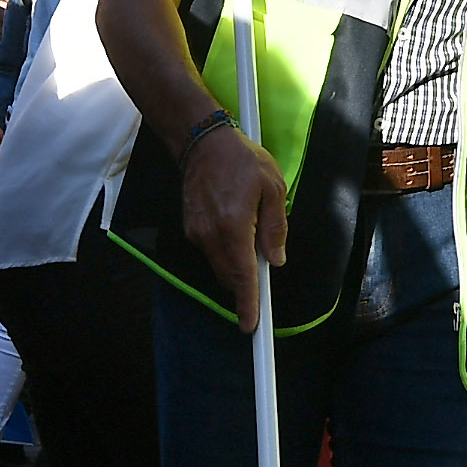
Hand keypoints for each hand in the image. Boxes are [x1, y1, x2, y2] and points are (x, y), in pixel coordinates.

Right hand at [183, 122, 287, 331]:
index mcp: (235, 226)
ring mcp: (197, 233)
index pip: (243, 277)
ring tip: (250, 228)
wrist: (202, 141)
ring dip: (237, 263)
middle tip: (264, 257)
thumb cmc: (241, 159)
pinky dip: (226, 249)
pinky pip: (212, 251)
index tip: (251, 326)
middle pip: (231, 277)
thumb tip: (274, 259)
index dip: (248, 304)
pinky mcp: (190, 229)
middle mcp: (211, 235)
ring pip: (220, 266)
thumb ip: (275, 227)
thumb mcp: (273, 187)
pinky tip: (234, 223)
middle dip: (247, 280)